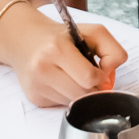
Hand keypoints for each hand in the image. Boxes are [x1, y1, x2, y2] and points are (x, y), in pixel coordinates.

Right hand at [6, 6, 123, 106]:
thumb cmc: (61, 37)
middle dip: (92, 88)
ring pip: (74, 103)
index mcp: (57, 48)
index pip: (90, 78)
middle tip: (88, 75)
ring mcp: (36, 85)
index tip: (98, 70)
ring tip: (71, 76)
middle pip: (83, 95)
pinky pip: (62, 106)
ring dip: (80, 93)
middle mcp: (42, 68)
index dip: (100, 77)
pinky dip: (67, 96)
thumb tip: (109, 80)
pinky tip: (60, 82)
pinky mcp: (34, 98)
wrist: (26, 39)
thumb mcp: (92, 32)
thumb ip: (113, 51)